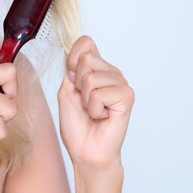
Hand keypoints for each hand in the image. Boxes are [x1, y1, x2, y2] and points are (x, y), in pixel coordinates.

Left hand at [58, 36, 133, 172]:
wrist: (85, 150)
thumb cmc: (77, 124)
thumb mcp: (66, 90)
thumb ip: (71, 68)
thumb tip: (81, 50)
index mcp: (96, 68)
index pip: (86, 42)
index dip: (72, 58)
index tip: (71, 78)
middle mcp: (111, 73)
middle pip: (86, 59)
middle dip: (77, 83)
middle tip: (84, 102)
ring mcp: (120, 83)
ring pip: (90, 78)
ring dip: (85, 99)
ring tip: (93, 111)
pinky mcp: (126, 96)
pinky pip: (99, 93)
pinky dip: (94, 108)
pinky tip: (102, 116)